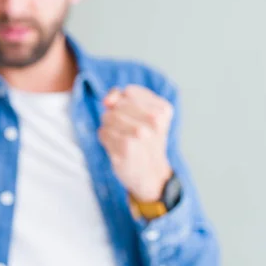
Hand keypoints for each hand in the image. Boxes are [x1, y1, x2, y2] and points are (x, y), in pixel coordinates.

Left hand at [98, 85, 173, 201]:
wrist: (150, 174)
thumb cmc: (144, 141)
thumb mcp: (142, 113)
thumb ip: (122, 97)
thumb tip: (108, 101)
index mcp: (163, 108)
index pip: (128, 91)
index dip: (122, 102)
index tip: (131, 116)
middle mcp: (155, 119)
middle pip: (117, 104)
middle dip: (114, 114)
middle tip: (127, 130)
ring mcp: (141, 133)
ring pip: (107, 116)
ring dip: (109, 127)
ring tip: (122, 138)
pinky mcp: (126, 147)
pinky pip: (103, 132)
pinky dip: (106, 139)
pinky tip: (117, 147)